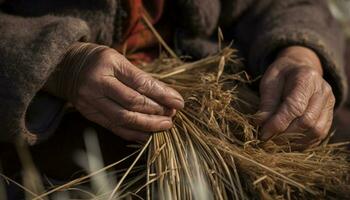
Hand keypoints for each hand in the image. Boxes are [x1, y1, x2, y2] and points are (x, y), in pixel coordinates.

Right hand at [45, 43, 183, 141]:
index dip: (162, 94)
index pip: (141, 83)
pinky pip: (114, 127)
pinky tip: (148, 135)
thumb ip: (141, 77)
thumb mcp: (119, 59)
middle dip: (157, 111)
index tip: (178, 101)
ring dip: (148, 124)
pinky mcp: (89, 114)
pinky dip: (133, 133)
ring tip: (165, 125)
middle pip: (132, 102)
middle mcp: (97, 83)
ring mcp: (90, 101)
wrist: (66, 67)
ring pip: (123, 118)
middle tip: (173, 114)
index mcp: (109, 63)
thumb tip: (167, 95)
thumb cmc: (99, 61)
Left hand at [256, 46, 334, 147]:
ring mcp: (329, 104)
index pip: (295, 107)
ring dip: (294, 141)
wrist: (299, 69)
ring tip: (276, 141)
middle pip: (307, 121)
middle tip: (267, 139)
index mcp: (307, 78)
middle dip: (285, 134)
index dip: (278, 123)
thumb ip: (267, 102)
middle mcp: (323, 92)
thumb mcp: (269, 82)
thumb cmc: (281, 76)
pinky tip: (288, 142)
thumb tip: (260, 123)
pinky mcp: (329, 116)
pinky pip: (319, 136)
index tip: (263, 134)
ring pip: (316, 131)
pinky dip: (303, 142)